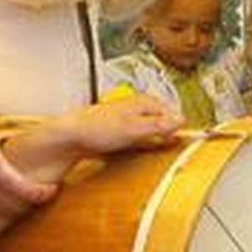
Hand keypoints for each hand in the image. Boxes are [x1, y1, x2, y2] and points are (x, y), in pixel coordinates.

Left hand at [51, 92, 184, 158]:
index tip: (184, 136)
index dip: (177, 124)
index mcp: (141, 102)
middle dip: (166, 131)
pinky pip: (136, 136)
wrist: (68, 137)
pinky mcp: (116, 130)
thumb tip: (180, 120)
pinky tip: (137, 149)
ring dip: (153, 138)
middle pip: (159, 119)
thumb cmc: (95, 128)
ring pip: (147, 127)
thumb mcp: (135, 128)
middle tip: (172, 142)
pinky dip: (140, 142)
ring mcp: (124, 118)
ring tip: (156, 146)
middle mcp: (133, 107)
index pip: (169, 110)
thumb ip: (159, 124)